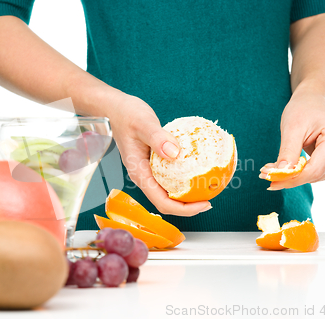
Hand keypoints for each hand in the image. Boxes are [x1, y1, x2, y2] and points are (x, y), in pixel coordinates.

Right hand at [106, 94, 211, 215]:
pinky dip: (185, 178)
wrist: (115, 109)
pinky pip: (171, 176)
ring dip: (187, 194)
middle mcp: (144, 176)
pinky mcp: (154, 163)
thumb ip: (158, 138)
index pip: (162, 202)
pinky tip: (197, 170)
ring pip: (169, 191)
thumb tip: (175, 154)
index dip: (183, 209)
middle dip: (188, 206)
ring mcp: (148, 170)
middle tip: (209, 199)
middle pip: (166, 202)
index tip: (203, 203)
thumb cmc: (125, 115)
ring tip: (206, 188)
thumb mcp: (143, 123)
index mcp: (139, 173)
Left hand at [259, 92, 324, 189]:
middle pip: (317, 175)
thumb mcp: (291, 128)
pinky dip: (305, 172)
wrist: (313, 102)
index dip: (292, 179)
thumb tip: (280, 174)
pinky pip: (322, 173)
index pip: (315, 169)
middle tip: (266, 174)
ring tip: (278, 166)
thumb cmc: (302, 110)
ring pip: (319, 176)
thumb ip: (288, 152)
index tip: (271, 182)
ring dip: (297, 176)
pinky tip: (293, 164)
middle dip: (291, 177)